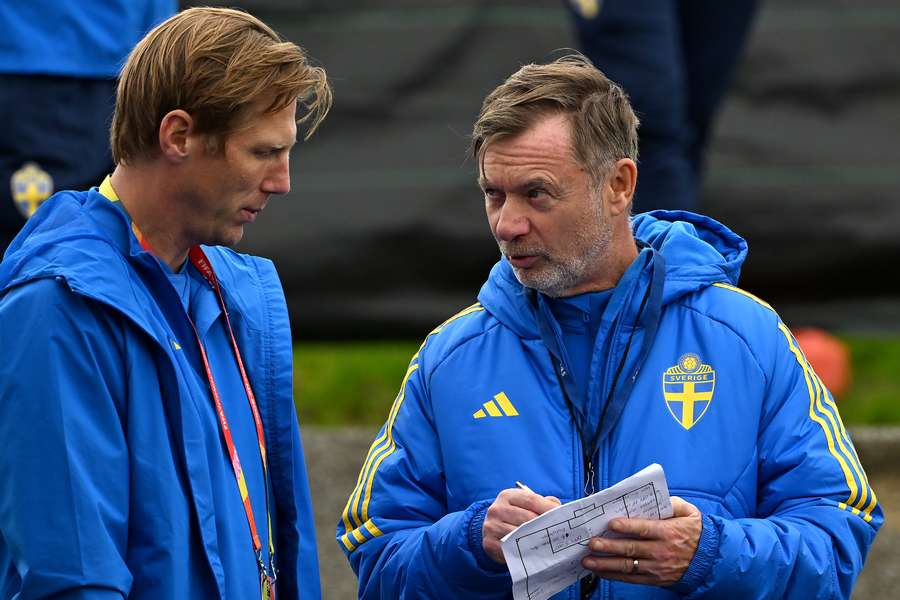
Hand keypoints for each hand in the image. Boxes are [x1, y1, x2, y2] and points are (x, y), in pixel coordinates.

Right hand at [482, 488, 560, 563]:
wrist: (490, 530)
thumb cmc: (513, 516)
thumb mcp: (524, 504)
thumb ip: (542, 503)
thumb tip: (557, 507)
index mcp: (507, 496)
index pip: (532, 500)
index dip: (548, 508)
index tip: (562, 516)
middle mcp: (497, 509)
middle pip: (528, 518)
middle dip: (545, 525)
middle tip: (560, 533)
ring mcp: (491, 526)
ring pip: (520, 534)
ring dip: (537, 540)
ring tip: (550, 544)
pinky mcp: (489, 543)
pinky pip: (511, 549)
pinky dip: (524, 551)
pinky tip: (534, 552)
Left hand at [581, 496, 701, 585]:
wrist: (709, 560)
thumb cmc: (694, 532)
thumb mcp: (689, 513)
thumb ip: (673, 503)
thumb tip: (657, 497)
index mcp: (668, 532)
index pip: (644, 529)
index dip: (627, 527)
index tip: (611, 524)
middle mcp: (661, 551)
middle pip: (631, 549)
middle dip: (609, 546)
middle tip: (591, 543)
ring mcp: (657, 567)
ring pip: (627, 566)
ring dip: (605, 564)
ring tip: (588, 560)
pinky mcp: (654, 579)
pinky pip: (631, 579)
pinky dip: (614, 575)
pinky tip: (600, 571)